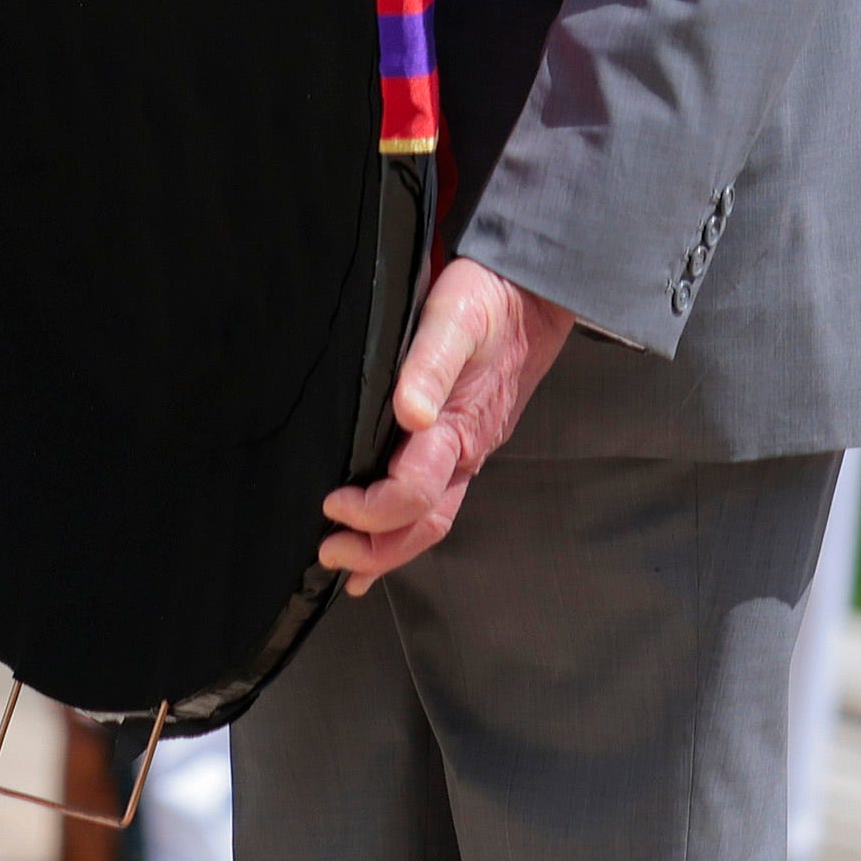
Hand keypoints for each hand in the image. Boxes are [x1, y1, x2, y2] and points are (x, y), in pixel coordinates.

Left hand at [318, 256, 575, 588]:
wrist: (532, 294)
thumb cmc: (486, 302)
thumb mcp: (452, 320)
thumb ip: (429, 366)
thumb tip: (409, 412)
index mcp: (456, 428)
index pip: (414, 493)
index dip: (372, 510)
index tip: (330, 505)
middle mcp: (464, 450)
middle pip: (425, 524)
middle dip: (378, 549)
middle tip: (329, 557)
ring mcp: (466, 450)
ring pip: (432, 518)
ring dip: (390, 546)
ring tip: (349, 566)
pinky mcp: (463, 441)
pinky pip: (436, 496)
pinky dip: (406, 524)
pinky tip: (381, 531)